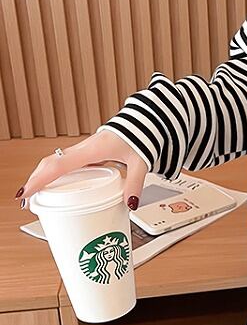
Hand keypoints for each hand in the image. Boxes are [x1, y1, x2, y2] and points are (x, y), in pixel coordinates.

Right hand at [14, 130, 148, 211]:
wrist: (144, 121)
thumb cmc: (141, 137)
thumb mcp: (140, 162)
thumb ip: (135, 183)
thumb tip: (130, 203)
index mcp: (93, 149)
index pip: (60, 165)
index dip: (41, 179)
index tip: (26, 192)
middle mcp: (84, 149)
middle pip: (51, 163)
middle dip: (36, 180)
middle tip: (26, 200)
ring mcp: (84, 150)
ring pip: (55, 161)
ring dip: (42, 176)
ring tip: (34, 195)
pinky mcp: (87, 152)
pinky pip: (65, 162)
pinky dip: (55, 173)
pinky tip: (54, 186)